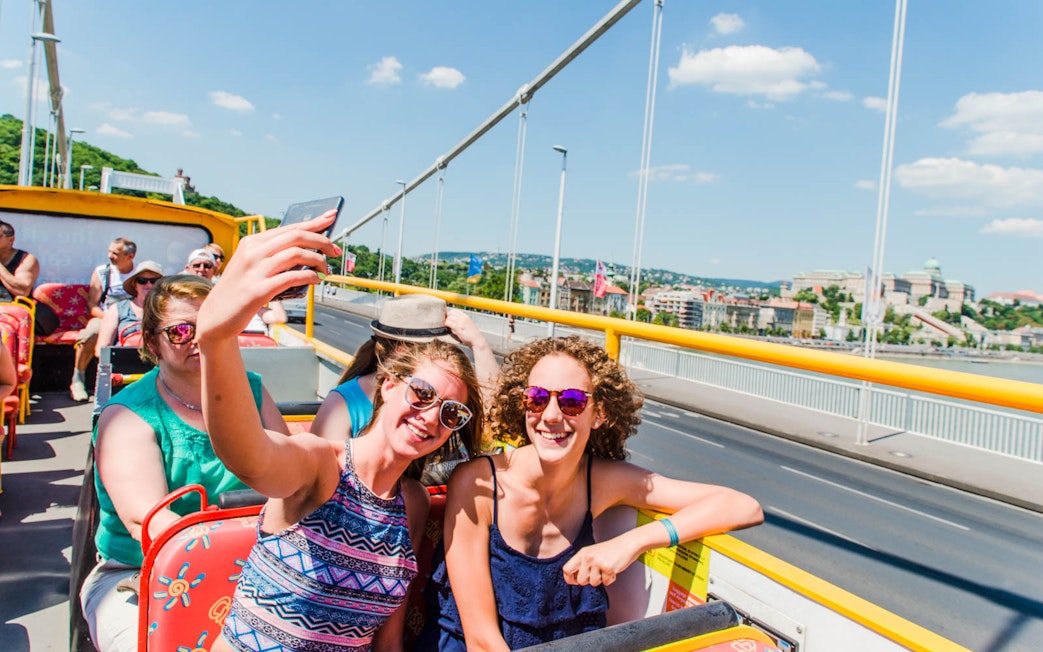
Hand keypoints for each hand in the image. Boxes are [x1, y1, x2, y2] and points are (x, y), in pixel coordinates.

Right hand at [196, 210, 339, 341]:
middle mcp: (253, 252)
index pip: (289, 228)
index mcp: (252, 242)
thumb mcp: (251, 266)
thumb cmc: (239, 291)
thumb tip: (306, 249)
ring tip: (326, 269)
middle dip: (321, 240)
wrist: (215, 316)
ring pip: (296, 254)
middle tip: (335, 251)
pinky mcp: (257, 290)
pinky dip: (309, 277)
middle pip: (296, 236)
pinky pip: (291, 278)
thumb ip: (273, 255)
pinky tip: (316, 280)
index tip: (332, 218)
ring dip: (318, 261)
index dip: (314, 224)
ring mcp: (254, 270)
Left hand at [445, 309, 482, 347]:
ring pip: (449, 318)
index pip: (455, 310)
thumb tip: (454, 323)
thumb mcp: (468, 325)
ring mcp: (461, 323)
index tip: (448, 318)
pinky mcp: (459, 328)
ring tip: (447, 326)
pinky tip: (447, 328)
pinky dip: (446, 325)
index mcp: (466, 317)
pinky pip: (450, 323)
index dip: (450, 313)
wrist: (477, 341)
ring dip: (446, 321)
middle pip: (451, 313)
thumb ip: (462, 322)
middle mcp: (464, 318)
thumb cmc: (473, 335)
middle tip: (447, 322)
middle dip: (447, 317)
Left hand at [561, 538, 640, 586]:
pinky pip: (606, 583)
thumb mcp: (591, 553)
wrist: (626, 544)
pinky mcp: (608, 568)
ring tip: (606, 569)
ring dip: (601, 579)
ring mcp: (597, 562)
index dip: (569, 579)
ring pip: (593, 583)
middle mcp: (588, 557)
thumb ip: (582, 564)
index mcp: (582, 553)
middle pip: (580, 580)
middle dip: (589, 581)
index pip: (566, 569)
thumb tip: (574, 579)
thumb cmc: (610, 551)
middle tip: (597, 573)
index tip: (576, 581)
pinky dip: (611, 579)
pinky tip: (613, 569)